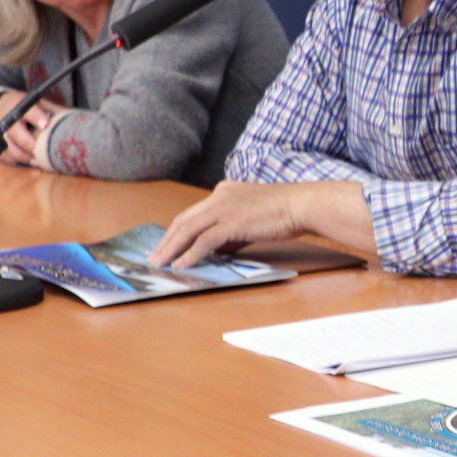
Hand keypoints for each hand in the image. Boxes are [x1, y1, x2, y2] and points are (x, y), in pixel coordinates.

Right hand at [0, 102, 55, 167]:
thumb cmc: (18, 106)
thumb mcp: (33, 102)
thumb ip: (51, 109)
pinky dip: (17, 162)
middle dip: (31, 145)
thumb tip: (73, 118)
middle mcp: (7, 120)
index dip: (37, 118)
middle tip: (44, 153)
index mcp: (19, 107)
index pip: (28, 112)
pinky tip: (29, 163)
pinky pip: (5, 157)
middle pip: (18, 135)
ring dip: (25, 157)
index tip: (45, 124)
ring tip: (38, 161)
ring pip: (11, 149)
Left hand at [144, 180, 315, 266]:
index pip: (192, 214)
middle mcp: (219, 196)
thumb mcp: (251, 219)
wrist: (301, 205)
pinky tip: (182, 265)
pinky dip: (191, 254)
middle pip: (184, 220)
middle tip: (155, 258)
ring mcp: (224, 207)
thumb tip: (216, 250)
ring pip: (188, 229)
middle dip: (167, 241)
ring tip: (161, 263)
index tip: (166, 245)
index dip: (176, 231)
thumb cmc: (283, 212)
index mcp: (223, 192)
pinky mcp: (232, 220)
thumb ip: (231, 232)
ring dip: (172, 249)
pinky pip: (205, 240)